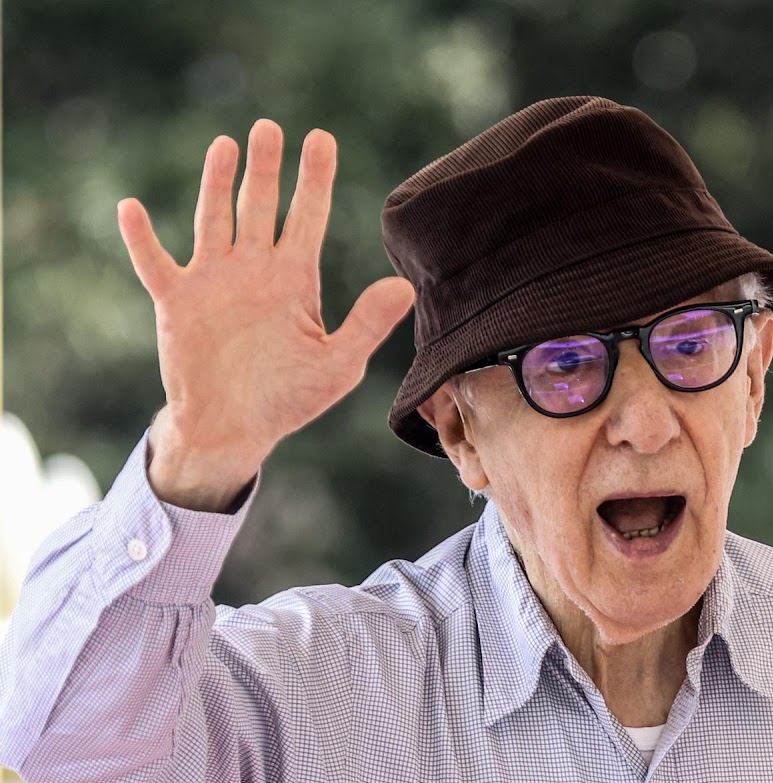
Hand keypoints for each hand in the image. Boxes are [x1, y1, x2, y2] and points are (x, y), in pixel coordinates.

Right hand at [118, 118, 414, 508]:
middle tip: (270, 127)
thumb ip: (367, 323)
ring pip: (214, 219)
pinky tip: (131, 207)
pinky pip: (155, 262)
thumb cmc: (289, 399)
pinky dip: (141, 238)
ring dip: (217, 183)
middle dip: (266, 168)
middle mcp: (254, 271)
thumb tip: (404, 285)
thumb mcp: (338, 365)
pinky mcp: (177, 302)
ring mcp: (214, 282)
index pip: (308, 217)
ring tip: (225, 145)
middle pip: (261, 206)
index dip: (315, 179)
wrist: (235, 429)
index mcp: (295, 280)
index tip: (321, 138)